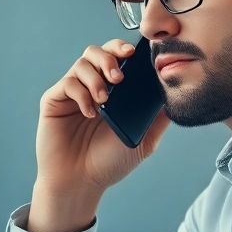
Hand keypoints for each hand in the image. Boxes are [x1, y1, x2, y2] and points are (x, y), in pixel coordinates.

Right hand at [31, 40, 170, 231]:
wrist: (81, 183)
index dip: (124, 48)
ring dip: (95, 77)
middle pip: (96, 52)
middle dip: (109, 57)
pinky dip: (81, 93)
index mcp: (112, 91)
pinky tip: (90, 112)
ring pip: (81, 63)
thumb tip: (177, 94)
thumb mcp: (144, 139)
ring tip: (104, 100)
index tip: (134, 54)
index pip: (117, 57)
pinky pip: (67, 83)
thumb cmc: (109, 162)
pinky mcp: (54, 101)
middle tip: (118, 77)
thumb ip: (158, 117)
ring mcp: (71, 93)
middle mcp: (90, 87)